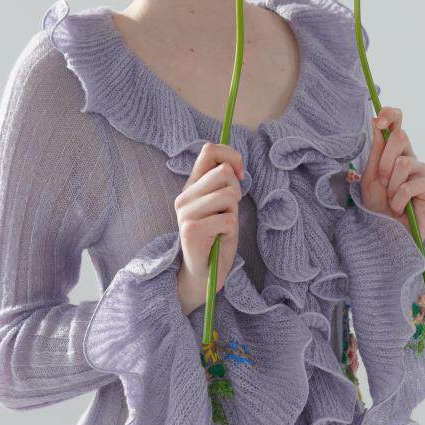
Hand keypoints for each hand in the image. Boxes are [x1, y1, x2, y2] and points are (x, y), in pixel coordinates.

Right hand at [173, 142, 243, 315]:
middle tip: (227, 211)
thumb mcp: (223, 204)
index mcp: (192, 185)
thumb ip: (223, 182)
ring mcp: (185, 213)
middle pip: (224, 172)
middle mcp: (184, 196)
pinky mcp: (191, 230)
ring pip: (228, 195)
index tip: (239, 174)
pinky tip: (220, 238)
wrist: (204, 273)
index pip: (209, 150)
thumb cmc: (217, 236)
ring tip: (222, 226)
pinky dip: (231, 230)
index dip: (231, 156)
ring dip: (233, 212)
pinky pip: (228, 219)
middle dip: (236, 191)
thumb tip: (232, 164)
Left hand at [359, 106, 424, 242]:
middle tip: (382, 181)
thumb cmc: (377, 205)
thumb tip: (377, 120)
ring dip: (390, 185)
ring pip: (403, 163)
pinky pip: (410, 185)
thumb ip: (376, 150)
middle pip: (401, 136)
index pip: (398, 122)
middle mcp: (411, 156)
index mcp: (394, 150)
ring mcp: (424, 170)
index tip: (380, 121)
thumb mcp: (370, 175)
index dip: (391, 114)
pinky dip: (398, 199)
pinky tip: (399, 208)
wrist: (386, 232)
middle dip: (384, 161)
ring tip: (390, 199)